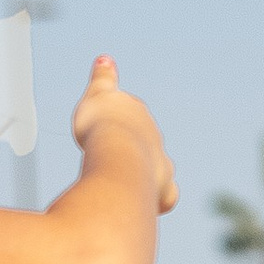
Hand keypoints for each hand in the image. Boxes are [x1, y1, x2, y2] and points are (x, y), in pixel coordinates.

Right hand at [71, 55, 177, 211]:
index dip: (118, 122)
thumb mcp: (97, 96)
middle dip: (134, 148)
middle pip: (147, 142)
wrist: (119, 158)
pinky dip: (158, 198)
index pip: (133, 114)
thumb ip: (102, 79)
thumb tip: (106, 58)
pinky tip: (146, 204)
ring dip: (147, 173)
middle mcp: (155, 137)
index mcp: (138, 113)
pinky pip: (166, 196)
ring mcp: (162, 164)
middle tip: (111, 158)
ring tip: (125, 181)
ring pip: (159, 167)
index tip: (104, 129)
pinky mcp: (164, 191)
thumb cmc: (101, 128)